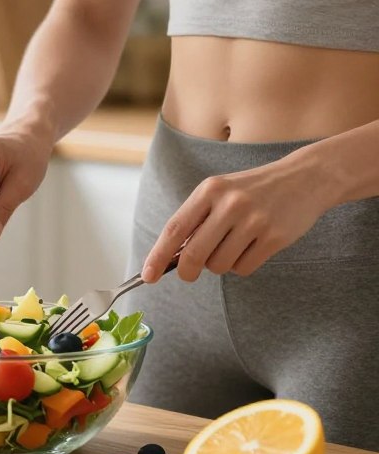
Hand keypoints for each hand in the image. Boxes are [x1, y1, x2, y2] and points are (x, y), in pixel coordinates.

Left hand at [142, 153, 331, 282]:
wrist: (305, 178)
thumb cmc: (252, 190)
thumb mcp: (220, 192)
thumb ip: (196, 219)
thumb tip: (170, 257)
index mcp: (209, 190)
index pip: (175, 229)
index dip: (158, 255)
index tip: (148, 276)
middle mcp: (230, 204)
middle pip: (194, 254)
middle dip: (187, 271)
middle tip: (188, 274)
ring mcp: (254, 220)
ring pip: (219, 265)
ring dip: (220, 264)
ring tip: (233, 245)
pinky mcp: (275, 237)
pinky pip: (244, 269)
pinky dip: (242, 266)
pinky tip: (252, 247)